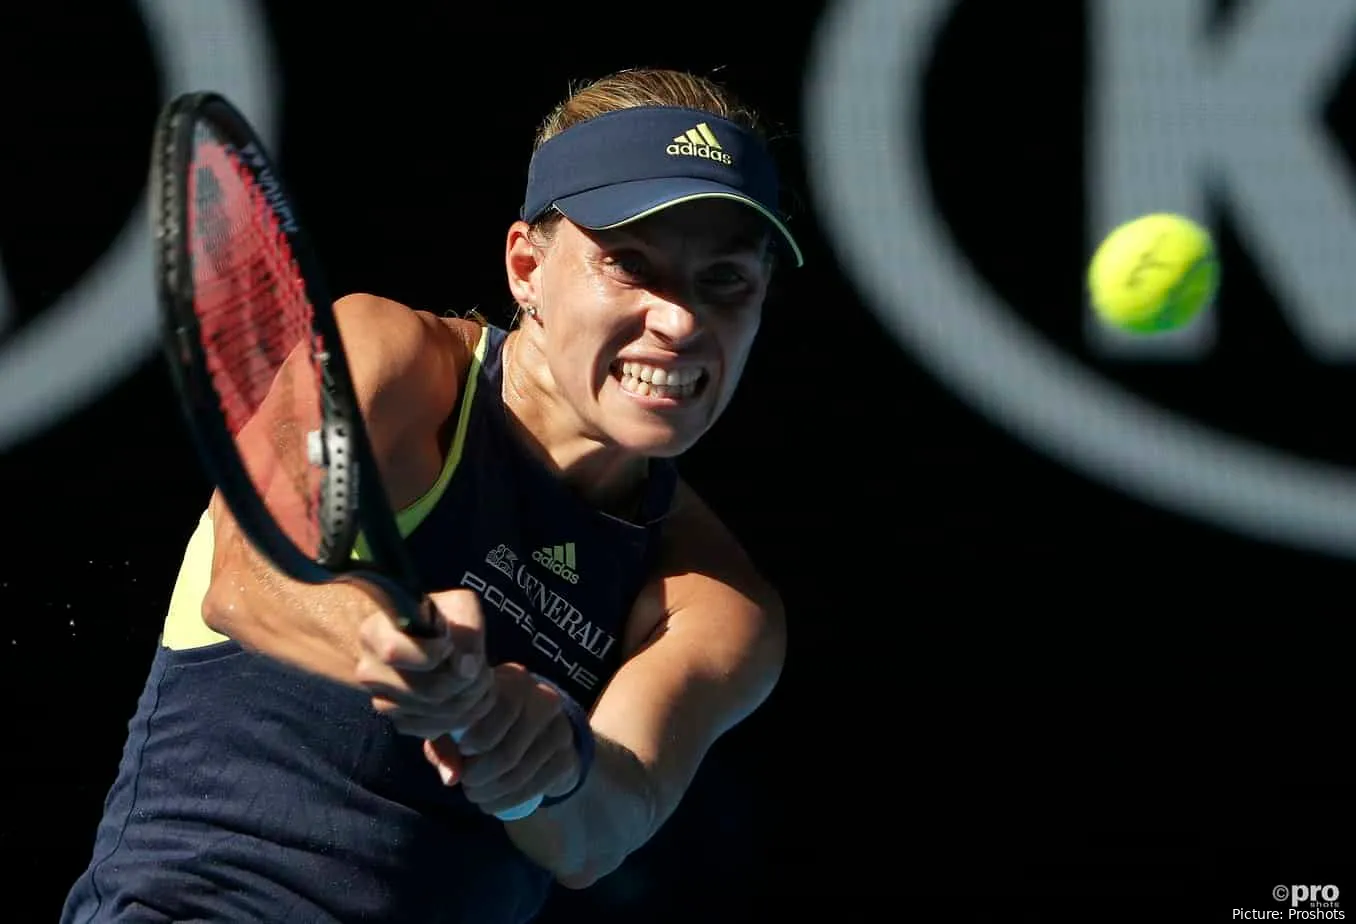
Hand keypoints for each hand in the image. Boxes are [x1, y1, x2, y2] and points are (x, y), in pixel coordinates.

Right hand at [355, 587, 495, 743]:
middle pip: (430, 690)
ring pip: (437, 714)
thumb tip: (466, 668)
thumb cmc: (444, 618)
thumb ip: (467, 630)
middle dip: (468, 681)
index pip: (394, 653)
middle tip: (481, 667)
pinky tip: (465, 696)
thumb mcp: (460, 606)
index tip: (449, 645)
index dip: (432, 654)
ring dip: (470, 699)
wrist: (433, 640)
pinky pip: (435, 729)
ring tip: (477, 679)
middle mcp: (370, 671)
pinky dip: (460, 717)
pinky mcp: (398, 723)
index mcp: (375, 633)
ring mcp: (382, 701)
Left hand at [425, 663, 581, 818]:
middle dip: (479, 776)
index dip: (475, 739)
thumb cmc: (487, 721)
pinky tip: (494, 803)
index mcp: (514, 680)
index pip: (497, 711)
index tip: (463, 751)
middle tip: (466, 784)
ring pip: (520, 773)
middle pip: (507, 751)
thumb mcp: (460, 724)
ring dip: (491, 793)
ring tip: (476, 795)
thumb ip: (445, 746)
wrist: (539, 730)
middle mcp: (544, 699)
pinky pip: (536, 786)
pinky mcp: (568, 757)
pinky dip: (509, 801)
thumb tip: (451, 778)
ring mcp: (560, 729)